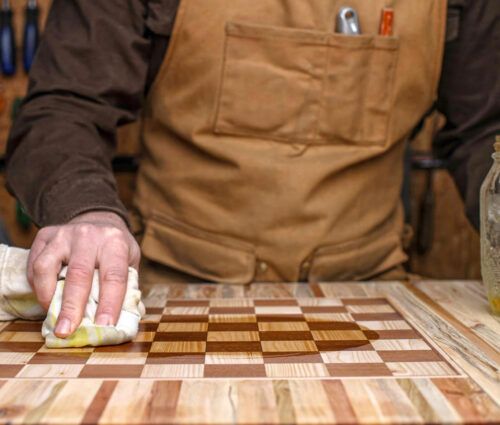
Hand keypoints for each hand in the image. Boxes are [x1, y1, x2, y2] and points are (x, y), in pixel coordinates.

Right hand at [27, 211, 140, 337]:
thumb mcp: (130, 262)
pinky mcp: (45, 236)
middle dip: (72, 307)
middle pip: (79, 275)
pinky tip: (46, 299)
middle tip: (66, 331)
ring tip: (52, 317)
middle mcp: (89, 235)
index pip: (114, 276)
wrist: (98, 221)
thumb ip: (128, 288)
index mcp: (115, 242)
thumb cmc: (115, 249)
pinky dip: (38, 286)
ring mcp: (64, 234)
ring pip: (48, 267)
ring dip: (48, 297)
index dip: (110, 303)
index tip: (104, 326)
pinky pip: (35, 264)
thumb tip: (127, 321)